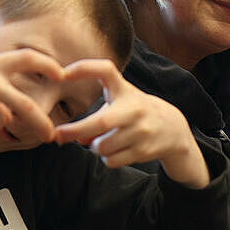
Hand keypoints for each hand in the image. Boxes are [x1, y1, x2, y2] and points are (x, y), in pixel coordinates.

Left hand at [53, 59, 207, 188]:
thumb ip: (96, 116)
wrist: (172, 129)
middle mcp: (134, 108)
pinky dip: (107, 158)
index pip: (105, 70)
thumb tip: (77, 139)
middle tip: (57, 136)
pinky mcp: (144, 150)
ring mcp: (141, 130)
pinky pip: (111, 160)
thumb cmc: (136, 112)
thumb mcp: (119, 103)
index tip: (62, 74)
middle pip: (99, 122)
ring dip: (96, 147)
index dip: (83, 68)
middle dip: (74, 131)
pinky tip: (116, 150)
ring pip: (102, 146)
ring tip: (104, 141)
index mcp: (125, 91)